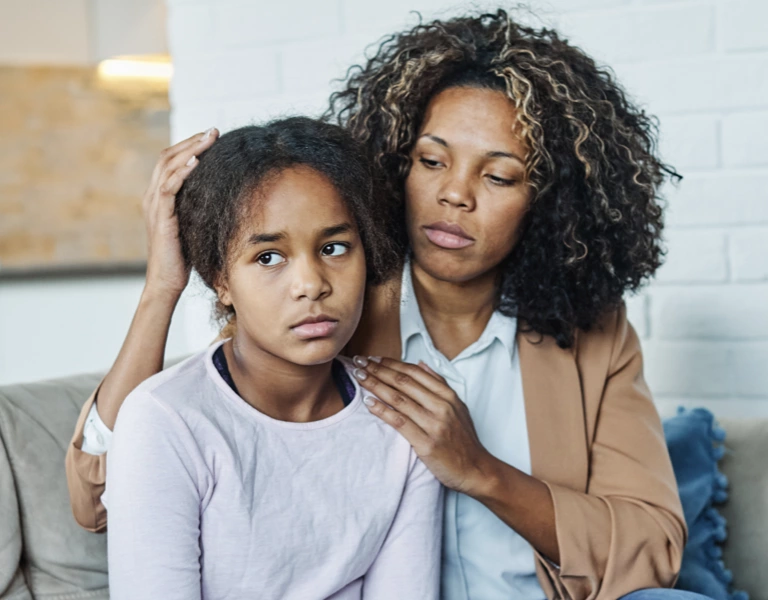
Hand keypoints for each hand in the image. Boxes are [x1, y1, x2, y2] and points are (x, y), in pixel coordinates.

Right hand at [143, 128, 218, 298]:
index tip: (212, 137)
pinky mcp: (160, 216)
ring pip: (168, 166)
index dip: (190, 146)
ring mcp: (153, 205)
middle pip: (168, 156)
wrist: (167, 281)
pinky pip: (168, 187)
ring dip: (190, 149)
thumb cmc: (183, 258)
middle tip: (214, 130)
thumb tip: (220, 196)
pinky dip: (182, 171)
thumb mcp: (192, 225)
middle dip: (192, 140)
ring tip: (209, 138)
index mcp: (158, 197)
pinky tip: (197, 161)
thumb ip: (197, 208)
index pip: (171, 161)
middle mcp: (152, 196)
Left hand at [352, 356, 494, 495]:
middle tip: (359, 362)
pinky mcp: (426, 444)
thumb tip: (420, 363)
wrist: (476, 469)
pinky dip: (382, 410)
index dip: (391, 363)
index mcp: (448, 395)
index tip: (373, 358)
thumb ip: (439, 383)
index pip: (414, 373)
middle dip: (378, 370)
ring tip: (359, 377)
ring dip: (375, 385)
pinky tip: (368, 403)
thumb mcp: (458, 406)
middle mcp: (441, 407)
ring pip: (399, 399)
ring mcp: (434, 425)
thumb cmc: (464, 439)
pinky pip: (399, 422)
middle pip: (403, 382)